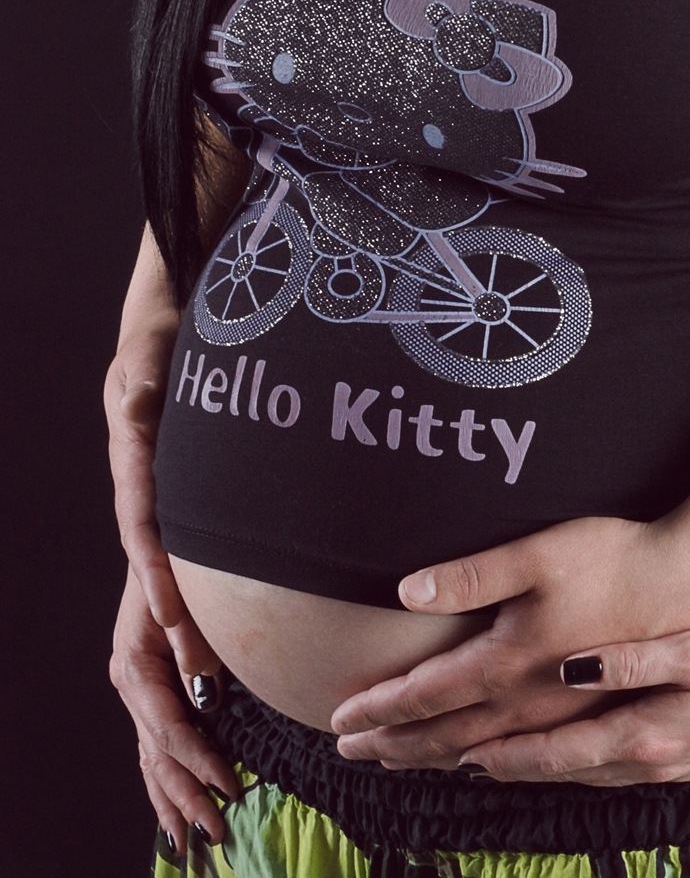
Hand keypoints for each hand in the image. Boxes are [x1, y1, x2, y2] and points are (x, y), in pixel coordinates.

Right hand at [104, 319, 212, 665]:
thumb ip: (144, 382)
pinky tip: (220, 654)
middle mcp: (141, 497)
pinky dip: (196, 613)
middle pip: (154, 570)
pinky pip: (185, 566)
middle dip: (174, 623)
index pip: (141, 527)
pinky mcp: (178, 513)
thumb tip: (134, 404)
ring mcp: (157, 508)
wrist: (154, 344)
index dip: (155, 572)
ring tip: (212, 682)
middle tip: (199, 677)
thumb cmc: (154, 347)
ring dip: (186, 625)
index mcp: (132, 465)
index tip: (167, 614)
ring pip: (168, 578)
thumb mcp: (148, 356)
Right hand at [110, 568, 235, 854]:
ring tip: (197, 839)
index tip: (229, 784)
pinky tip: (174, 811)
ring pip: (151, 760)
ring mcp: (136, 691)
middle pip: (157, 755)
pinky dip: (164, 781)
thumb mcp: (189, 599)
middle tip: (218, 831)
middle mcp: (130, 684)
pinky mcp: (148, 692)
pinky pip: (153, 748)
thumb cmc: (177, 565)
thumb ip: (194, 645)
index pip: (169, 729)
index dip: (199, 761)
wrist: (158, 539)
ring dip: (175, 800)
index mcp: (135, 666)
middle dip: (188, 796)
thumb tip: (205, 696)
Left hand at [331, 516, 689, 766]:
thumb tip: (405, 592)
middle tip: (351, 752)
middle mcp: (531, 703)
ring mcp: (568, 718)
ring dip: (437, 757)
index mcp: (508, 664)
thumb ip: (472, 574)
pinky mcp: (598, 716)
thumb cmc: (619, 558)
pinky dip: (495, 762)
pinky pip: (531, 755)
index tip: (339, 722)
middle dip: (394, 744)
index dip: (378, 710)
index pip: (425, 698)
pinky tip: (490, 762)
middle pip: (447, 735)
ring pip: (486, 750)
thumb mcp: (540, 552)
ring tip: (403, 762)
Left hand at [459, 609, 689, 784]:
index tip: (452, 753)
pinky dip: (578, 766)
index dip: (501, 753)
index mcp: (640, 731)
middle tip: (448, 764)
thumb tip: (572, 665)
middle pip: (559, 770)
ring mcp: (667, 763)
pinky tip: (571, 760)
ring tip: (492, 763)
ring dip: (538, 769)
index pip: (553, 750)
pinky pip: (613, 769)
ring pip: (584, 773)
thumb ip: (629, 660)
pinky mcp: (685, 755)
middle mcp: (646, 759)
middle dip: (502, 767)